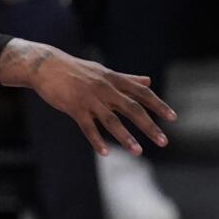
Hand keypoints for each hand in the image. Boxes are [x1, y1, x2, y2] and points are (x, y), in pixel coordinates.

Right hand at [0, 39, 177, 155]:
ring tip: (138, 152)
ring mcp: (89, 98)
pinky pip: (87, 126)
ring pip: (111, 120)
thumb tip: (148, 81)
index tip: (173, 118)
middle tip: (163, 142)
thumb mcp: (103, 71)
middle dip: (149, 126)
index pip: (142, 93)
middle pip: (132, 108)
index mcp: (113, 80)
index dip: (158, 105)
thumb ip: (127, 79)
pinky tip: (104, 153)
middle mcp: (105, 89)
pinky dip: (96, 140)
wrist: (45, 65)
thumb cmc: (74, 69)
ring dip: (126, 137)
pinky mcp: (74, 107)